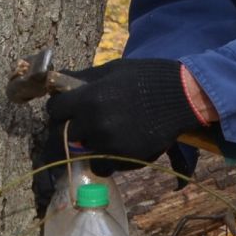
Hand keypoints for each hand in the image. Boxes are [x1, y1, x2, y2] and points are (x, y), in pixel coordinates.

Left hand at [43, 58, 202, 176]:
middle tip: (77, 126)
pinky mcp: (123, 158)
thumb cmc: (147, 77)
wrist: (182, 97)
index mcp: (89, 98)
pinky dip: (104, 160)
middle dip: (65, 131)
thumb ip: (83, 78)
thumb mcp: (112, 70)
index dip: (59, 108)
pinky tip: (115, 147)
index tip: (67, 108)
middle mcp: (94, 124)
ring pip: (80, 153)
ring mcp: (108, 144)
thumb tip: (57, 79)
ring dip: (85, 146)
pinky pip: (102, 166)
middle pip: (60, 136)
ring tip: (99, 136)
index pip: (54, 110)